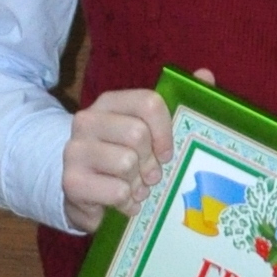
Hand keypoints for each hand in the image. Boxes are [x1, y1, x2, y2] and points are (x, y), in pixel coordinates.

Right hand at [62, 87, 176, 233]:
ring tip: (135, 188)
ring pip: (126, 163)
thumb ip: (176, 104)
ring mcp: (75, 150)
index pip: (148, 102)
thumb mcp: (148, 132)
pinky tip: (123, 202)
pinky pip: (117, 191)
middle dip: (151, 162)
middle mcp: (87, 120)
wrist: (83, 194)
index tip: (167, 153)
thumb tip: (205, 74)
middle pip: (137, 134)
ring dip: (138, 184)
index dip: (165, 130)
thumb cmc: (123, 159)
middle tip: (151, 176)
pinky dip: (127, 202)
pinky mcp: (71, 181)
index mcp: (109, 103)